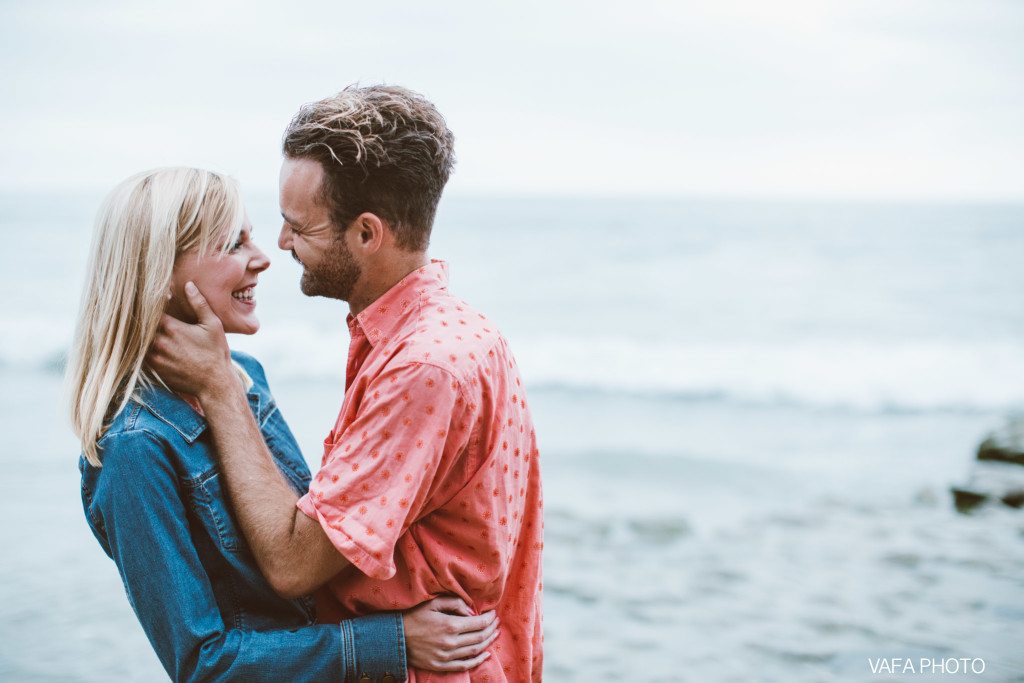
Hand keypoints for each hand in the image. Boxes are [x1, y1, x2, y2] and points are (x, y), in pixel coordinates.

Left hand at [148, 282, 234, 399]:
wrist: (214, 383)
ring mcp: (156, 357)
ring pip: (139, 340)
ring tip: (139, 326)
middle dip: (142, 317)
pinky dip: (142, 348)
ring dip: (140, 333)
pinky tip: (147, 344)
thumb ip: (199, 303)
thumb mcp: (212, 325)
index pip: (150, 309)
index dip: (150, 303)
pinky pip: (141, 355)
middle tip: (137, 310)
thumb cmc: (216, 352)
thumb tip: (189, 284)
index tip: (152, 299)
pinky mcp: (155, 369)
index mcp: (172, 328)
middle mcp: (160, 342)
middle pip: (141, 324)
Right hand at [402, 596, 498, 671]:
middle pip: (480, 637)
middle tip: (497, 622)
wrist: (395, 637)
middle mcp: (450, 643)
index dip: (489, 618)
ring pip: (475, 651)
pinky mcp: (441, 666)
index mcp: (450, 625)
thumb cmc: (414, 617)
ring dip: (488, 642)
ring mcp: (446, 656)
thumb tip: (471, 611)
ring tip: (495, 634)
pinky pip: (465, 665)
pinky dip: (478, 660)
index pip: (479, 623)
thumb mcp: (433, 602)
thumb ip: (455, 603)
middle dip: (492, 628)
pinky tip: (486, 654)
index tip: (493, 614)